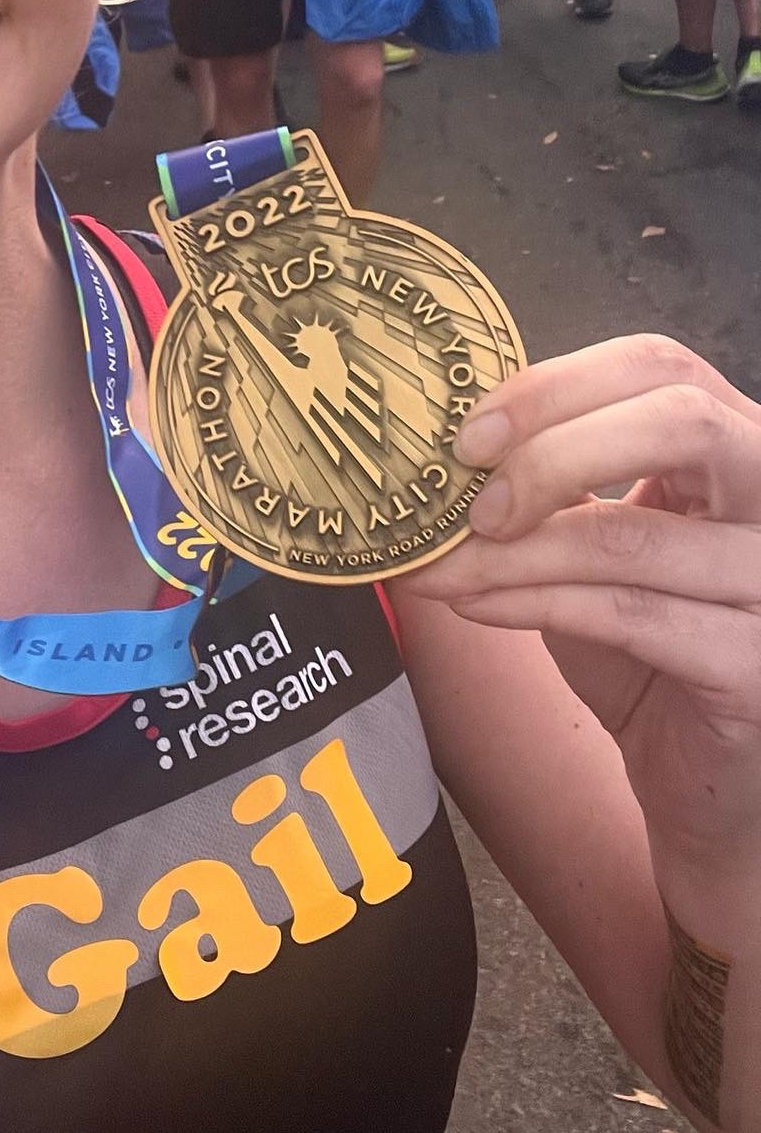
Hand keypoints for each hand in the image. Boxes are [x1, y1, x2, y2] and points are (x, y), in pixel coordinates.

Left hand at [404, 335, 760, 868]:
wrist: (708, 792)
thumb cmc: (651, 655)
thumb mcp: (595, 551)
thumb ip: (547, 493)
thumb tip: (431, 452)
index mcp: (737, 450)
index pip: (661, 366)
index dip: (556, 386)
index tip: (468, 435)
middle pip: (680, 419)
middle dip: (552, 448)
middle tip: (470, 500)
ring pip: (631, 536)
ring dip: (511, 551)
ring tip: (439, 568)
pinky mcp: (757, 666)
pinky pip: (629, 615)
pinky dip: (534, 603)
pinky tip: (475, 605)